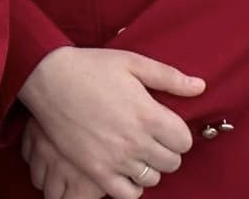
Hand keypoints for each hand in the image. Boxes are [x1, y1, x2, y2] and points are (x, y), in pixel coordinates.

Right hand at [18, 47, 201, 197]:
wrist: (48, 78)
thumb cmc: (91, 67)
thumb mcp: (132, 62)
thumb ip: (169, 76)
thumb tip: (200, 87)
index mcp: (149, 114)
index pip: (185, 141)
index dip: (178, 133)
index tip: (165, 125)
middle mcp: (136, 141)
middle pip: (173, 162)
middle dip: (166, 150)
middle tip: (150, 137)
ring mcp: (116, 158)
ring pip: (152, 178)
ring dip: (149, 166)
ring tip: (136, 150)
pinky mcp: (96, 170)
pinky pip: (128, 194)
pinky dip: (132, 186)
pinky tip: (125, 170)